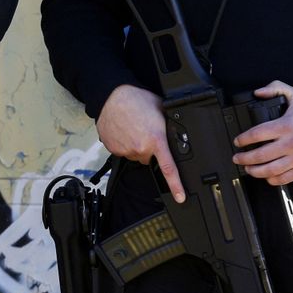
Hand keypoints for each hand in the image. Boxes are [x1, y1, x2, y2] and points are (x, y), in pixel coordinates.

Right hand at [96, 83, 185, 202]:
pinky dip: (123, 143)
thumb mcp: (161, 109)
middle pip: (148, 158)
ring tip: (133, 127)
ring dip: (135, 145)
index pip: (168, 168)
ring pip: (135, 154)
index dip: (176, 185)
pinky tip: (123, 130)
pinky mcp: (113, 148)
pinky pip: (122, 150)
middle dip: (148, 148)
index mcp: (156, 140)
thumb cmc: (137, 99)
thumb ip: (168, 126)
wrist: (112, 95)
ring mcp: (125, 149)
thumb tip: (175, 134)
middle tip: (145, 131)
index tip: (181, 197)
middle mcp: (141, 148)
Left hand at [231, 81, 292, 185]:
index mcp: (286, 126)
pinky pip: (285, 179)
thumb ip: (276, 88)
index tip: (238, 141)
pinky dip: (272, 180)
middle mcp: (291, 144)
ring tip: (248, 168)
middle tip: (237, 157)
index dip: (243, 139)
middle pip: (260, 155)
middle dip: (243, 158)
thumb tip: (258, 92)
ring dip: (255, 171)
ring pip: (270, 170)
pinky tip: (267, 176)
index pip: (257, 134)